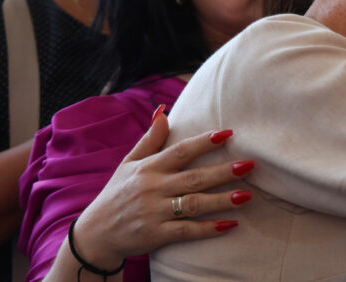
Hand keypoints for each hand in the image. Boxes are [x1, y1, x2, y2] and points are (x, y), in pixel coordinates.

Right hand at [69, 109, 251, 269]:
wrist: (95, 234)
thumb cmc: (117, 194)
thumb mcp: (128, 163)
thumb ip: (150, 139)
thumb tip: (164, 111)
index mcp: (149, 168)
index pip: (181, 151)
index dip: (204, 142)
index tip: (229, 134)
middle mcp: (153, 188)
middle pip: (194, 177)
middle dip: (223, 172)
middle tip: (250, 165)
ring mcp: (155, 212)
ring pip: (194, 204)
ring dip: (222, 200)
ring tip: (247, 195)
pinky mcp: (156, 235)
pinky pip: (186, 231)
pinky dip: (208, 228)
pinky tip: (230, 224)